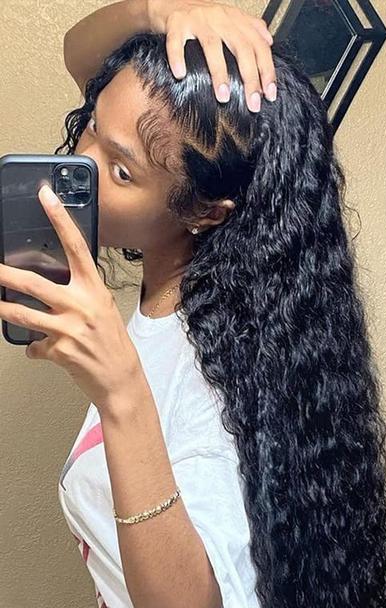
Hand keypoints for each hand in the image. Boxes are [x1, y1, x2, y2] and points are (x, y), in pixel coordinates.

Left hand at [0, 183, 142, 411]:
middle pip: (32, 283)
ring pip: (21, 313)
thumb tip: (47, 290)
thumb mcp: (101, 312)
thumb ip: (78, 297)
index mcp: (95, 291)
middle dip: (2, 275)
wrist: (122, 381)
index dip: (60, 220)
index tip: (46, 196)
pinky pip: (33, 346)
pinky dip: (34, 349)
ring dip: (2, 309)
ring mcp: (70, 330)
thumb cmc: (113, 345)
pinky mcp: (59, 351)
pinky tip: (42, 351)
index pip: (76, 248)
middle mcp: (82, 306)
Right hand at [147, 0, 275, 109]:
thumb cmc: (203, 17)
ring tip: (223, 97)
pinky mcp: (176, 22)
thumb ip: (251, 28)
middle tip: (252, 103)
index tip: (269, 94)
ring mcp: (198, 19)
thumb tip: (269, 42)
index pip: (259, 45)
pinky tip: (181, 75)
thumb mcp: (230, 19)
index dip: (267, 70)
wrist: (169, 1)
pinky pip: (176, 41)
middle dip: (250, 78)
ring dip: (219, 73)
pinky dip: (177, 58)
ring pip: (212, 46)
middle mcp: (220, 17)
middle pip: (241, 48)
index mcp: (236, 19)